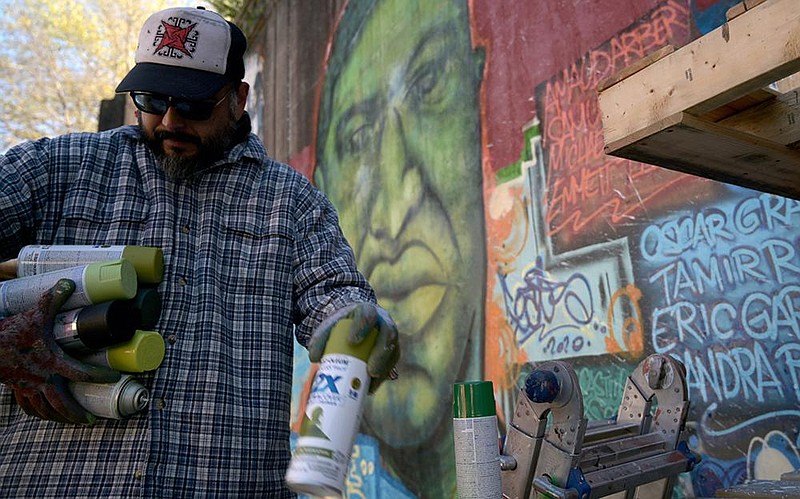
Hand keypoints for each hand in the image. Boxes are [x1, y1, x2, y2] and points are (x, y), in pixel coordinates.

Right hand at [0, 279, 120, 423]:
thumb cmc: (11, 331)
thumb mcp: (35, 313)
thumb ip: (54, 298)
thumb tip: (69, 282)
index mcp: (52, 363)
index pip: (82, 373)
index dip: (100, 376)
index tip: (114, 377)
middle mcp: (41, 379)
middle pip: (62, 404)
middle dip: (76, 414)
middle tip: (89, 420)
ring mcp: (27, 386)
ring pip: (44, 409)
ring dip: (58, 417)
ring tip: (71, 421)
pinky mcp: (15, 387)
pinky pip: (27, 406)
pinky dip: (36, 412)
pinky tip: (43, 414)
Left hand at [309, 302, 399, 393]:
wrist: (355, 324)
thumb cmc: (342, 326)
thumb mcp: (330, 327)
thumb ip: (320, 339)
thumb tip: (314, 357)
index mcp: (366, 311)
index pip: (368, 315)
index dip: (362, 327)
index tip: (352, 341)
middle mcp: (383, 321)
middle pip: (388, 334)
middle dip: (381, 354)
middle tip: (370, 370)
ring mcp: (390, 337)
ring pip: (393, 352)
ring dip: (384, 369)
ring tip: (370, 385)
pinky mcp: (393, 351)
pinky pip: (392, 364)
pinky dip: (381, 378)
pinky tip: (370, 388)